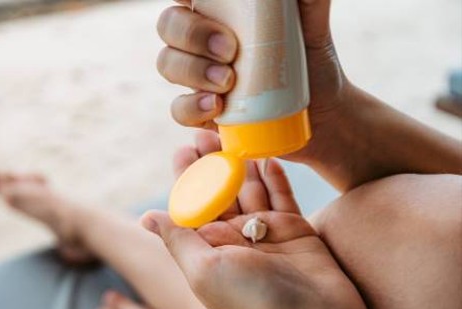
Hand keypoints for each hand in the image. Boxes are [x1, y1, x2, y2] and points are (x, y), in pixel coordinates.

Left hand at [144, 136, 385, 308]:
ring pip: (249, 191)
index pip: (192, 207)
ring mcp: (266, 235)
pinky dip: (274, 178)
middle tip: (208, 131)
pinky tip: (268, 155)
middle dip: (212, 163)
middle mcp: (234, 242)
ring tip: (235, 133)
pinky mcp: (295, 231)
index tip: (183, 148)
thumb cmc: (254, 300)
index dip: (186, 178)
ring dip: (241, 163)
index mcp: (207, 251)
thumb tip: (146, 216)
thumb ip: (177, 239)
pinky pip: (282, 198)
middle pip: (219, 193)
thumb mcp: (204, 269)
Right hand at [157, 0, 352, 160]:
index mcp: (222, 11)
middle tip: (230, 50)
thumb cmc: (312, 62)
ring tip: (228, 82)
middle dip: (191, 35)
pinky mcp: (201, 111)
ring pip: (167, 64)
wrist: (323, 115)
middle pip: (169, 25)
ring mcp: (198, 76)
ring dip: (192, 70)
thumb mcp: (314, 25)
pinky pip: (179, 109)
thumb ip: (308, 0)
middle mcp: (202, 40)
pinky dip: (192, 107)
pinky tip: (216, 107)